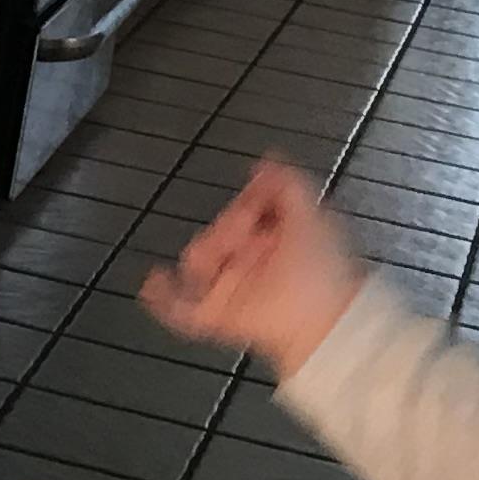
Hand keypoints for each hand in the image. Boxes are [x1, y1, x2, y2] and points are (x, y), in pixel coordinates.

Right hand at [139, 157, 366, 382]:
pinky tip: (154, 280)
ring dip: (200, 254)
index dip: (249, 201)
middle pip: (219, 233)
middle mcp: (255, 262)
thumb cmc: (323, 270)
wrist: (321, 320)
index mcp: (278, 238)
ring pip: (199, 263)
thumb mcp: (312, 214)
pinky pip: (181, 308)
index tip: (254, 197)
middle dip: (226, 227)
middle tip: (242, 229)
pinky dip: (163, 296)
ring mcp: (234, 289)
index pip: (249, 210)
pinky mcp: (218, 316)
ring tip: (213, 256)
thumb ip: (287, 183)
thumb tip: (266, 159)